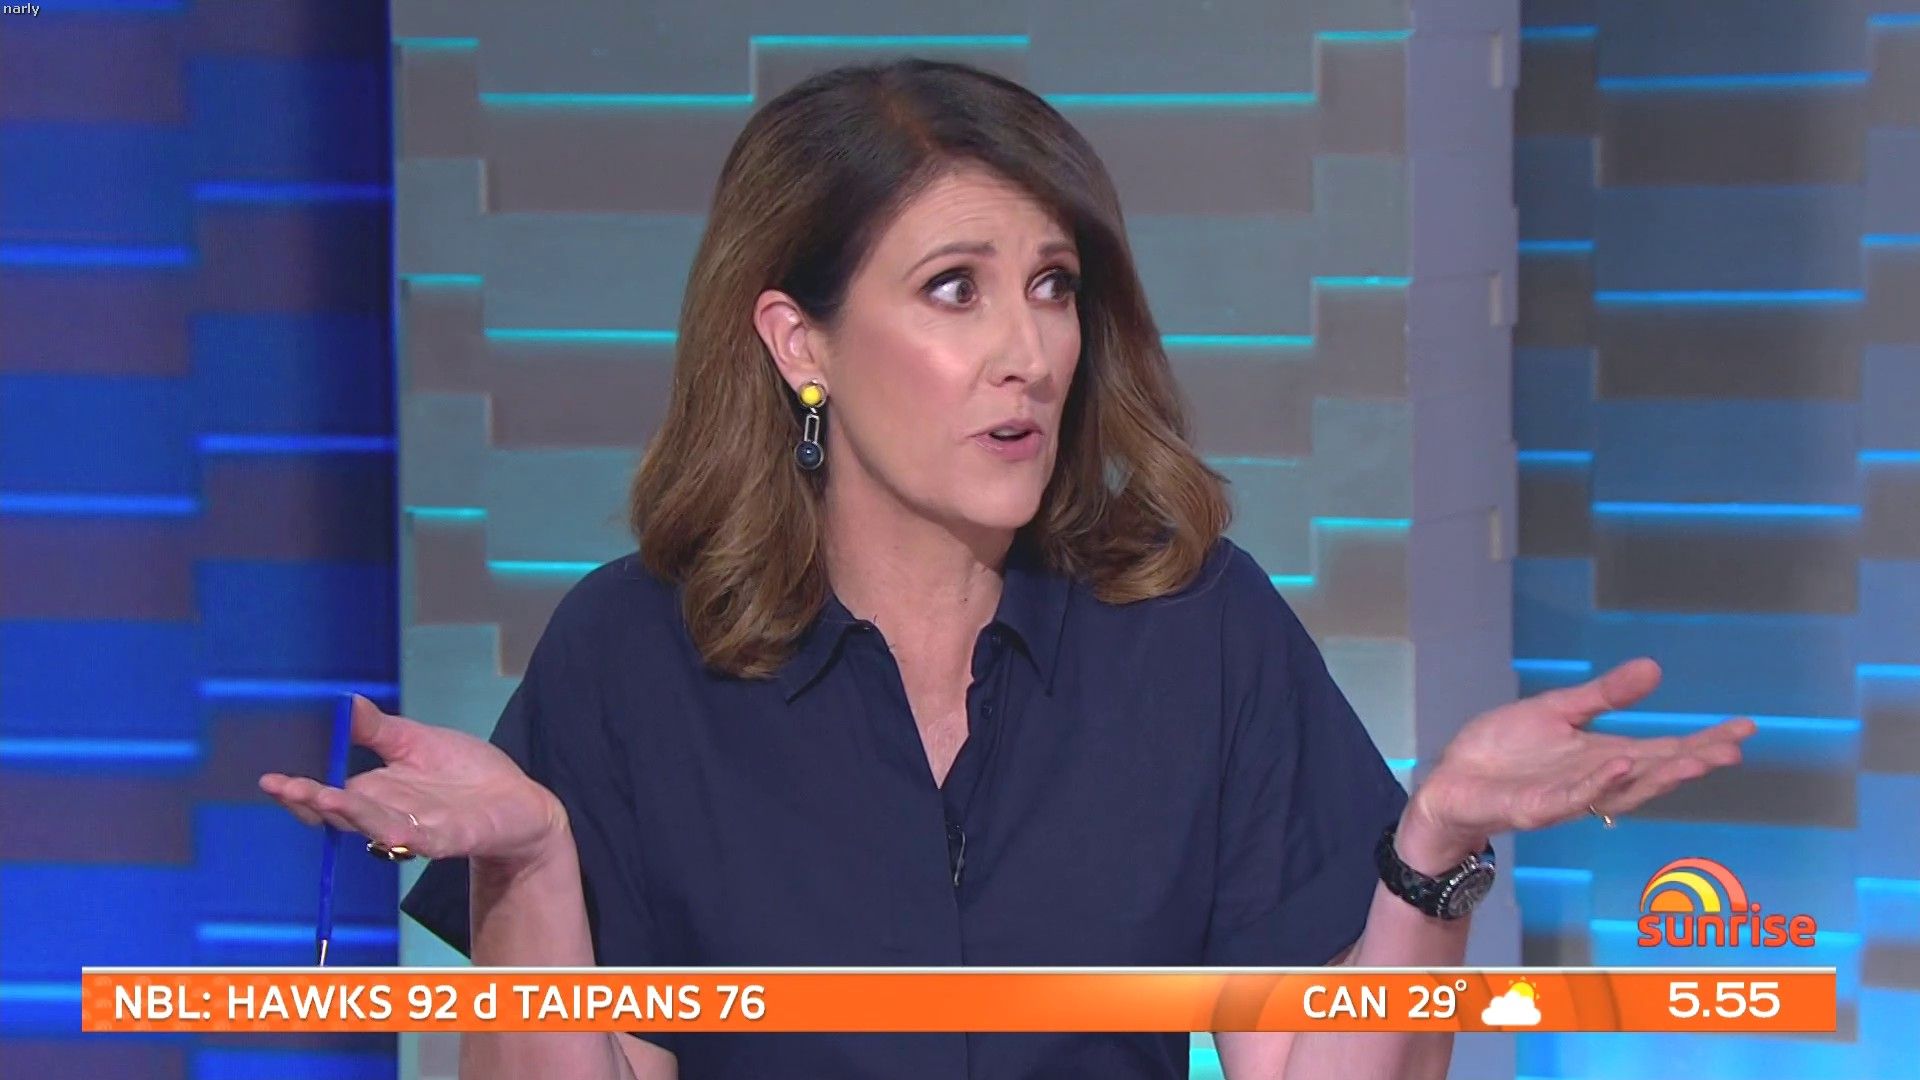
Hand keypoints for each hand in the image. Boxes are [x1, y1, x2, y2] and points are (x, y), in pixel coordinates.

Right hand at [259, 694, 566, 871]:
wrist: (518, 802)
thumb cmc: (465, 773)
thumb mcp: (415, 741)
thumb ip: (377, 728)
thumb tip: (342, 700)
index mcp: (376, 793)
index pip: (328, 797)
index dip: (300, 791)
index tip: (271, 779)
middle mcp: (388, 816)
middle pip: (342, 815)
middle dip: (311, 801)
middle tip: (281, 786)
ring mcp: (418, 830)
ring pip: (373, 827)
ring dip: (347, 814)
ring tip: (321, 796)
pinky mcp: (450, 838)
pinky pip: (418, 838)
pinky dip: (396, 830)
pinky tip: (378, 824)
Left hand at [1405, 658, 1755, 860]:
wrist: (1452, 780)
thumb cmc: (1503, 752)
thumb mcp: (1557, 711)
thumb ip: (1603, 695)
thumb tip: (1654, 668)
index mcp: (1603, 757)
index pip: (1662, 749)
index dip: (1703, 741)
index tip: (1745, 728)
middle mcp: (1594, 782)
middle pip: (1653, 773)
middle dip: (1692, 762)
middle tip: (1731, 749)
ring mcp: (1567, 798)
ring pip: (1620, 791)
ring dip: (1655, 776)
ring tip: (1690, 759)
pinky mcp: (1534, 809)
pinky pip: (1572, 798)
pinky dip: (1597, 783)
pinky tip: (1620, 764)